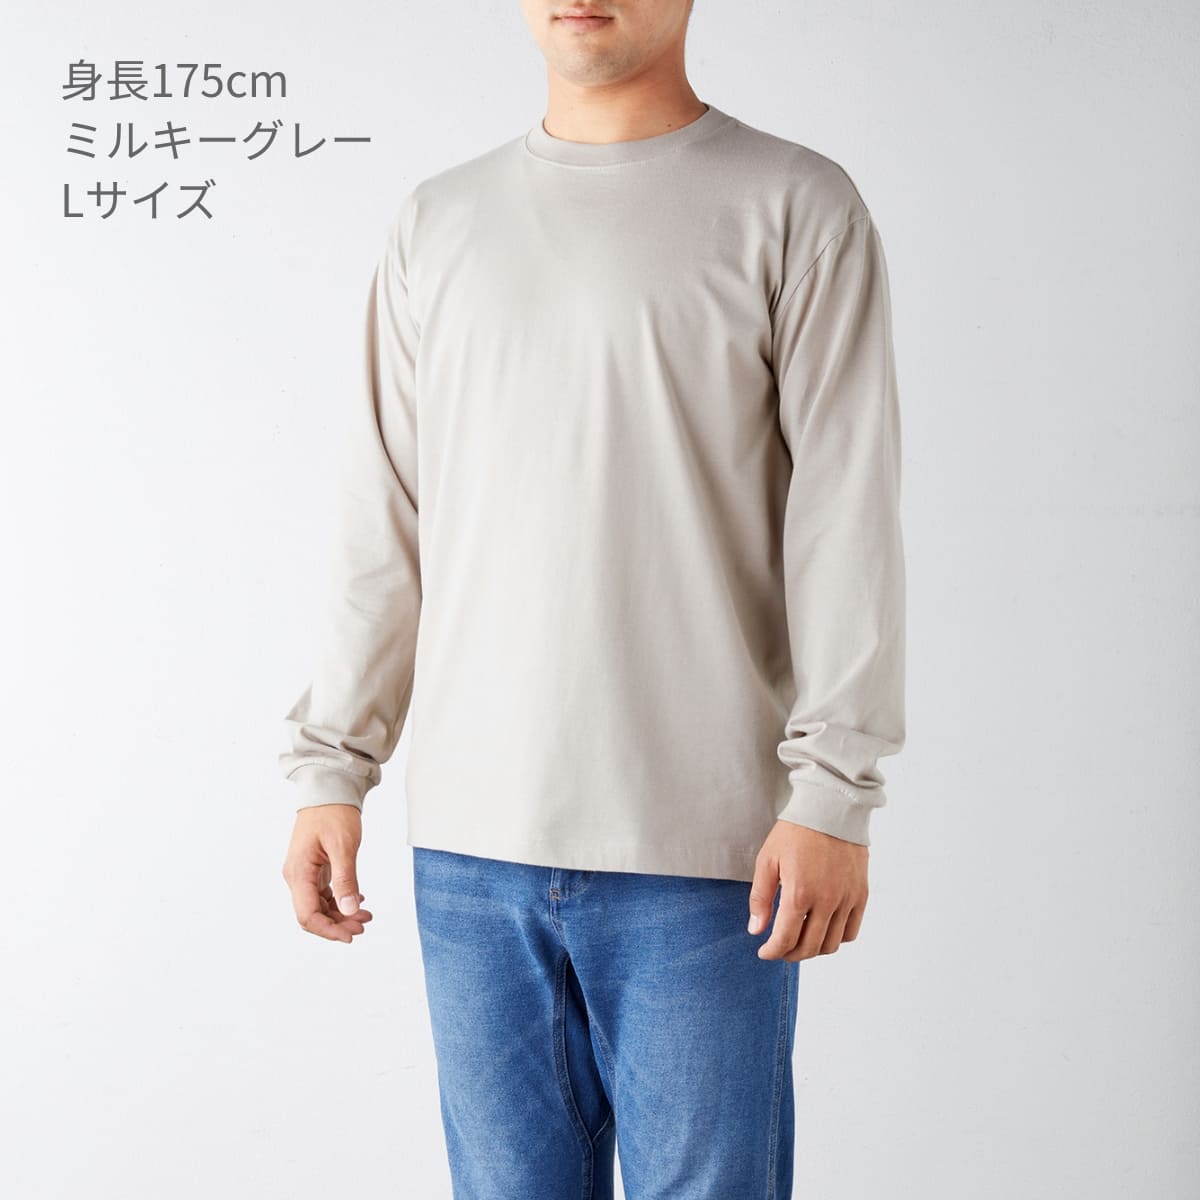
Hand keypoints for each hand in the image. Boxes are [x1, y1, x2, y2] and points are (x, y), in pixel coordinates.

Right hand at [281, 805, 373, 942]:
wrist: (329, 789)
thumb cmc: (334, 812)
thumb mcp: (343, 846)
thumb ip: (346, 879)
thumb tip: (350, 910)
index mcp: (299, 872)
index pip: (307, 915)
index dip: (328, 930)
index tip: (351, 935)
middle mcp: (297, 876)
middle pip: (312, 914)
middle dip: (337, 925)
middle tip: (363, 926)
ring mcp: (304, 873)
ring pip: (319, 906)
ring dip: (340, 914)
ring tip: (365, 916)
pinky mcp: (313, 868)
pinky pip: (323, 893)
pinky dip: (340, 901)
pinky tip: (358, 901)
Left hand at [748, 820, 867, 960]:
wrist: (830, 809)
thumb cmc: (796, 832)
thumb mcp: (767, 860)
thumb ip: (760, 898)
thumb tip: (756, 930)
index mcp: (799, 893)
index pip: (785, 939)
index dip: (772, 952)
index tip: (764, 952)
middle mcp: (826, 901)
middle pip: (809, 947)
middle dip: (790, 954)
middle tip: (780, 949)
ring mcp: (847, 899)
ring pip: (831, 944)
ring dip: (813, 950)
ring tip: (800, 940)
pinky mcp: (861, 894)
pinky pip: (851, 931)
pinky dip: (836, 938)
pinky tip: (822, 929)